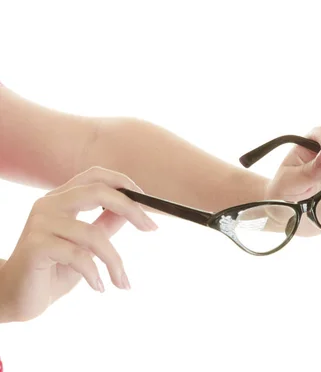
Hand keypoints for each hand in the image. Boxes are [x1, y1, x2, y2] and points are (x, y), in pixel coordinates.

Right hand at [0, 167, 157, 321]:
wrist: (14, 298)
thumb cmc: (52, 270)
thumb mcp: (85, 246)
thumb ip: (104, 225)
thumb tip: (132, 211)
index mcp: (61, 197)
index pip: (96, 175)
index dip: (124, 184)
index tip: (149, 205)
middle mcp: (49, 203)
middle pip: (98, 191)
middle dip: (131, 208)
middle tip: (151, 228)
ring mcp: (40, 222)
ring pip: (92, 234)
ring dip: (115, 261)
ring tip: (123, 281)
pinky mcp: (35, 245)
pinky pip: (78, 256)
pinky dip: (95, 274)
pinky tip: (100, 287)